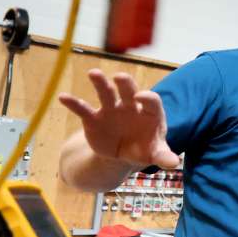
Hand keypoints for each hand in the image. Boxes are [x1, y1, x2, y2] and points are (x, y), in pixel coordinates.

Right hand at [58, 69, 178, 168]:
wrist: (123, 154)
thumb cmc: (145, 148)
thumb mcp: (155, 153)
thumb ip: (164, 156)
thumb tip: (174, 164)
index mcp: (149, 112)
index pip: (151, 101)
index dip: (147, 98)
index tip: (141, 97)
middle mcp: (130, 106)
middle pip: (128, 91)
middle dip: (125, 84)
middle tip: (120, 77)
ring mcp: (111, 110)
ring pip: (106, 93)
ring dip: (100, 83)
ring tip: (93, 73)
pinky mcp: (94, 118)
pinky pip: (83, 109)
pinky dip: (74, 103)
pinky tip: (63, 97)